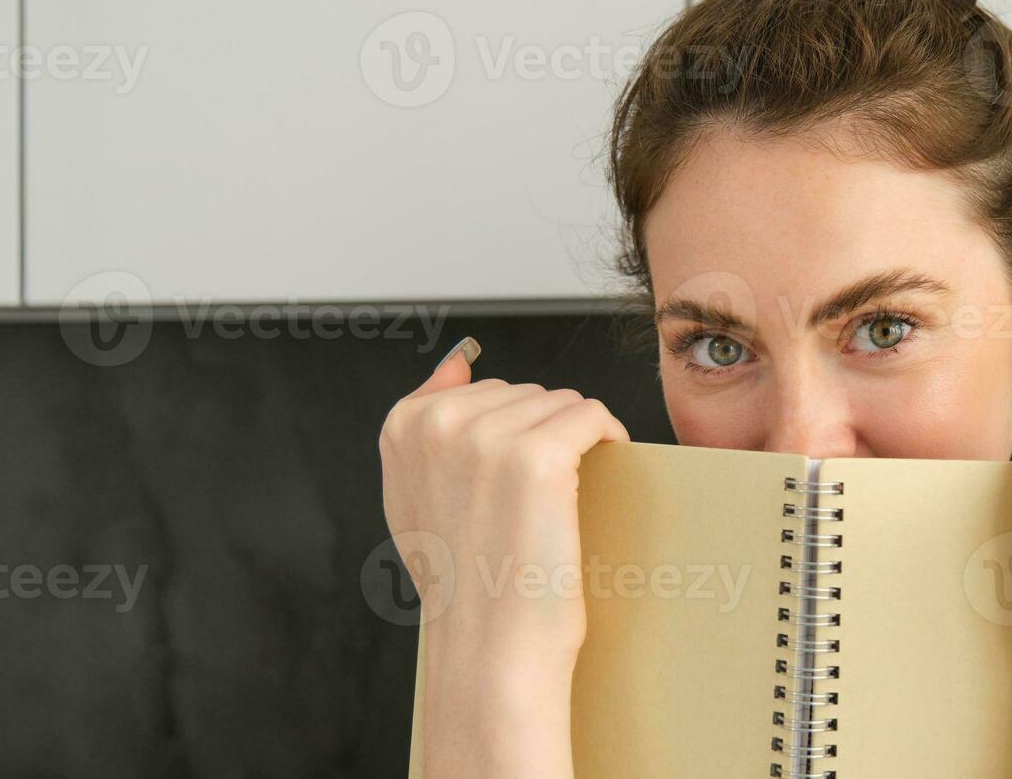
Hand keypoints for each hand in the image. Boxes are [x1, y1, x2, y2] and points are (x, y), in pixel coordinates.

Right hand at [379, 337, 628, 777]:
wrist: (491, 649)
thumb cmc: (467, 584)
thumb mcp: (418, 496)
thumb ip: (427, 426)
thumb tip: (456, 361)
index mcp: (403, 426)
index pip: (485, 391)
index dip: (511, 438)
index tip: (507, 491)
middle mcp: (438, 423)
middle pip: (527, 393)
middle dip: (543, 439)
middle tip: (533, 509)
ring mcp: (486, 437)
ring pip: (563, 404)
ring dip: (576, 445)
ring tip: (556, 506)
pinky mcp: (538, 456)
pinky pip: (593, 416)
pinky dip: (608, 442)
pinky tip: (599, 478)